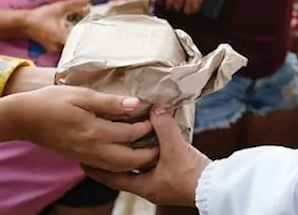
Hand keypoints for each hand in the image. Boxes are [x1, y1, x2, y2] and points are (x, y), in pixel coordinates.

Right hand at [10, 86, 157, 172]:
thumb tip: (136, 104)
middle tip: (162, 140)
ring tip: (150, 148)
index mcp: (94, 131)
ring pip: (118, 167)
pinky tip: (128, 153)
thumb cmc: (51, 101)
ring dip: (136, 161)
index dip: (148, 125)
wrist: (23, 118)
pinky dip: (121, 164)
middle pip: (129, 159)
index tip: (159, 115)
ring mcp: (85, 156)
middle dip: (149, 153)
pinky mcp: (79, 158)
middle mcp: (91, 149)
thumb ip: (110, 102)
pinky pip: (106, 167)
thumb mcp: (82, 95)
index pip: (131, 134)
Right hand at [22, 0, 91, 53]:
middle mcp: (60, 48)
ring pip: (72, 48)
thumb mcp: (59, 8)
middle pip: (78, 47)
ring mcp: (56, 50)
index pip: (82, 43)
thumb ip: (75, 3)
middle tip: (97, 32)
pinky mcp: (53, 49)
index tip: (100, 34)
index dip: (92, 39)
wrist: (23, 23)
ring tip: (88, 33)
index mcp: (63, 39)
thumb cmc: (41, 16)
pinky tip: (76, 34)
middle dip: (86, 39)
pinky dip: (71, 41)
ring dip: (78, 40)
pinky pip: (66, 47)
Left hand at [85, 105, 208, 206]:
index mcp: (143, 186)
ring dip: (133, 160)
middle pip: (124, 175)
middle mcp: (149, 189)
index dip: (96, 169)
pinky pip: (155, 169)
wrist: (215, 188)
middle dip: (113, 163)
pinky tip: (154, 148)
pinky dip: (150, 159)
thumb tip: (155, 107)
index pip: (111, 178)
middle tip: (100, 150)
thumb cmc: (191, 175)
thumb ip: (163, 126)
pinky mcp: (174, 182)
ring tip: (124, 146)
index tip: (83, 160)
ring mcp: (162, 186)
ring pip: (140, 172)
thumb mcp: (174, 148)